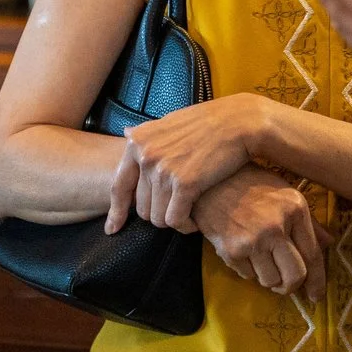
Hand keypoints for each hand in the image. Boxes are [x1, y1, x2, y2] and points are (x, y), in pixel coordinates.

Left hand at [106, 93, 270, 233]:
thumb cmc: (207, 122)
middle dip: (158, 214)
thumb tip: (126, 133)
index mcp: (138, 142)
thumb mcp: (169, 122)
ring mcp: (164, 170)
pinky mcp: (185, 183)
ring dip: (174, 221)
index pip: (119, 186)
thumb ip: (147, 135)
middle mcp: (146, 156)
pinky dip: (186, 226)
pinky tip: (196, 221)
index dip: (116, 212)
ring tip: (189, 214)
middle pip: (141, 208)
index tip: (113, 229)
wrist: (238, 122)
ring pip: (157, 218)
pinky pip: (175, 220)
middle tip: (178, 210)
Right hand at [193, 167, 325, 298]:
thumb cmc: (251, 185)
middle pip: (295, 276)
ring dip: (268, 277)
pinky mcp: (232, 251)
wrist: (209, 181)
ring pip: (270, 281)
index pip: (313, 254)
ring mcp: (253, 241)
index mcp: (295, 210)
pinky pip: (248, 276)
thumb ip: (308, 221)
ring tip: (261, 259)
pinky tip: (244, 251)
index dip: (317, 280)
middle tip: (285, 283)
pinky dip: (249, 270)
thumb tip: (328, 243)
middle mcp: (277, 226)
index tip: (316, 296)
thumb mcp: (284, 194)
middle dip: (291, 286)